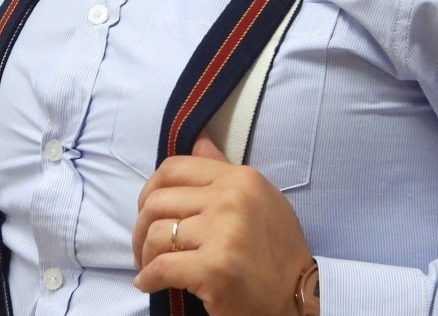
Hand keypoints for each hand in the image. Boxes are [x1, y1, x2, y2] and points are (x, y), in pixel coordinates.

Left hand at [132, 134, 311, 315]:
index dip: (151, 190)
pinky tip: (149, 284)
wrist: (296, 297)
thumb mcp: (258, 199)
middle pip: (158, 201)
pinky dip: (149, 278)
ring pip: (156, 233)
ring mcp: (223, 232)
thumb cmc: (276, 251)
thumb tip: (198, 139)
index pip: (175, 168)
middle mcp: (232, 198)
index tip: (148, 212)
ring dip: (145, 255)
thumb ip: (224, 170)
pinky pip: (161, 267)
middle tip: (144, 247)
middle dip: (141, 227)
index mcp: (241, 178)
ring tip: (150, 267)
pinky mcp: (214, 268)